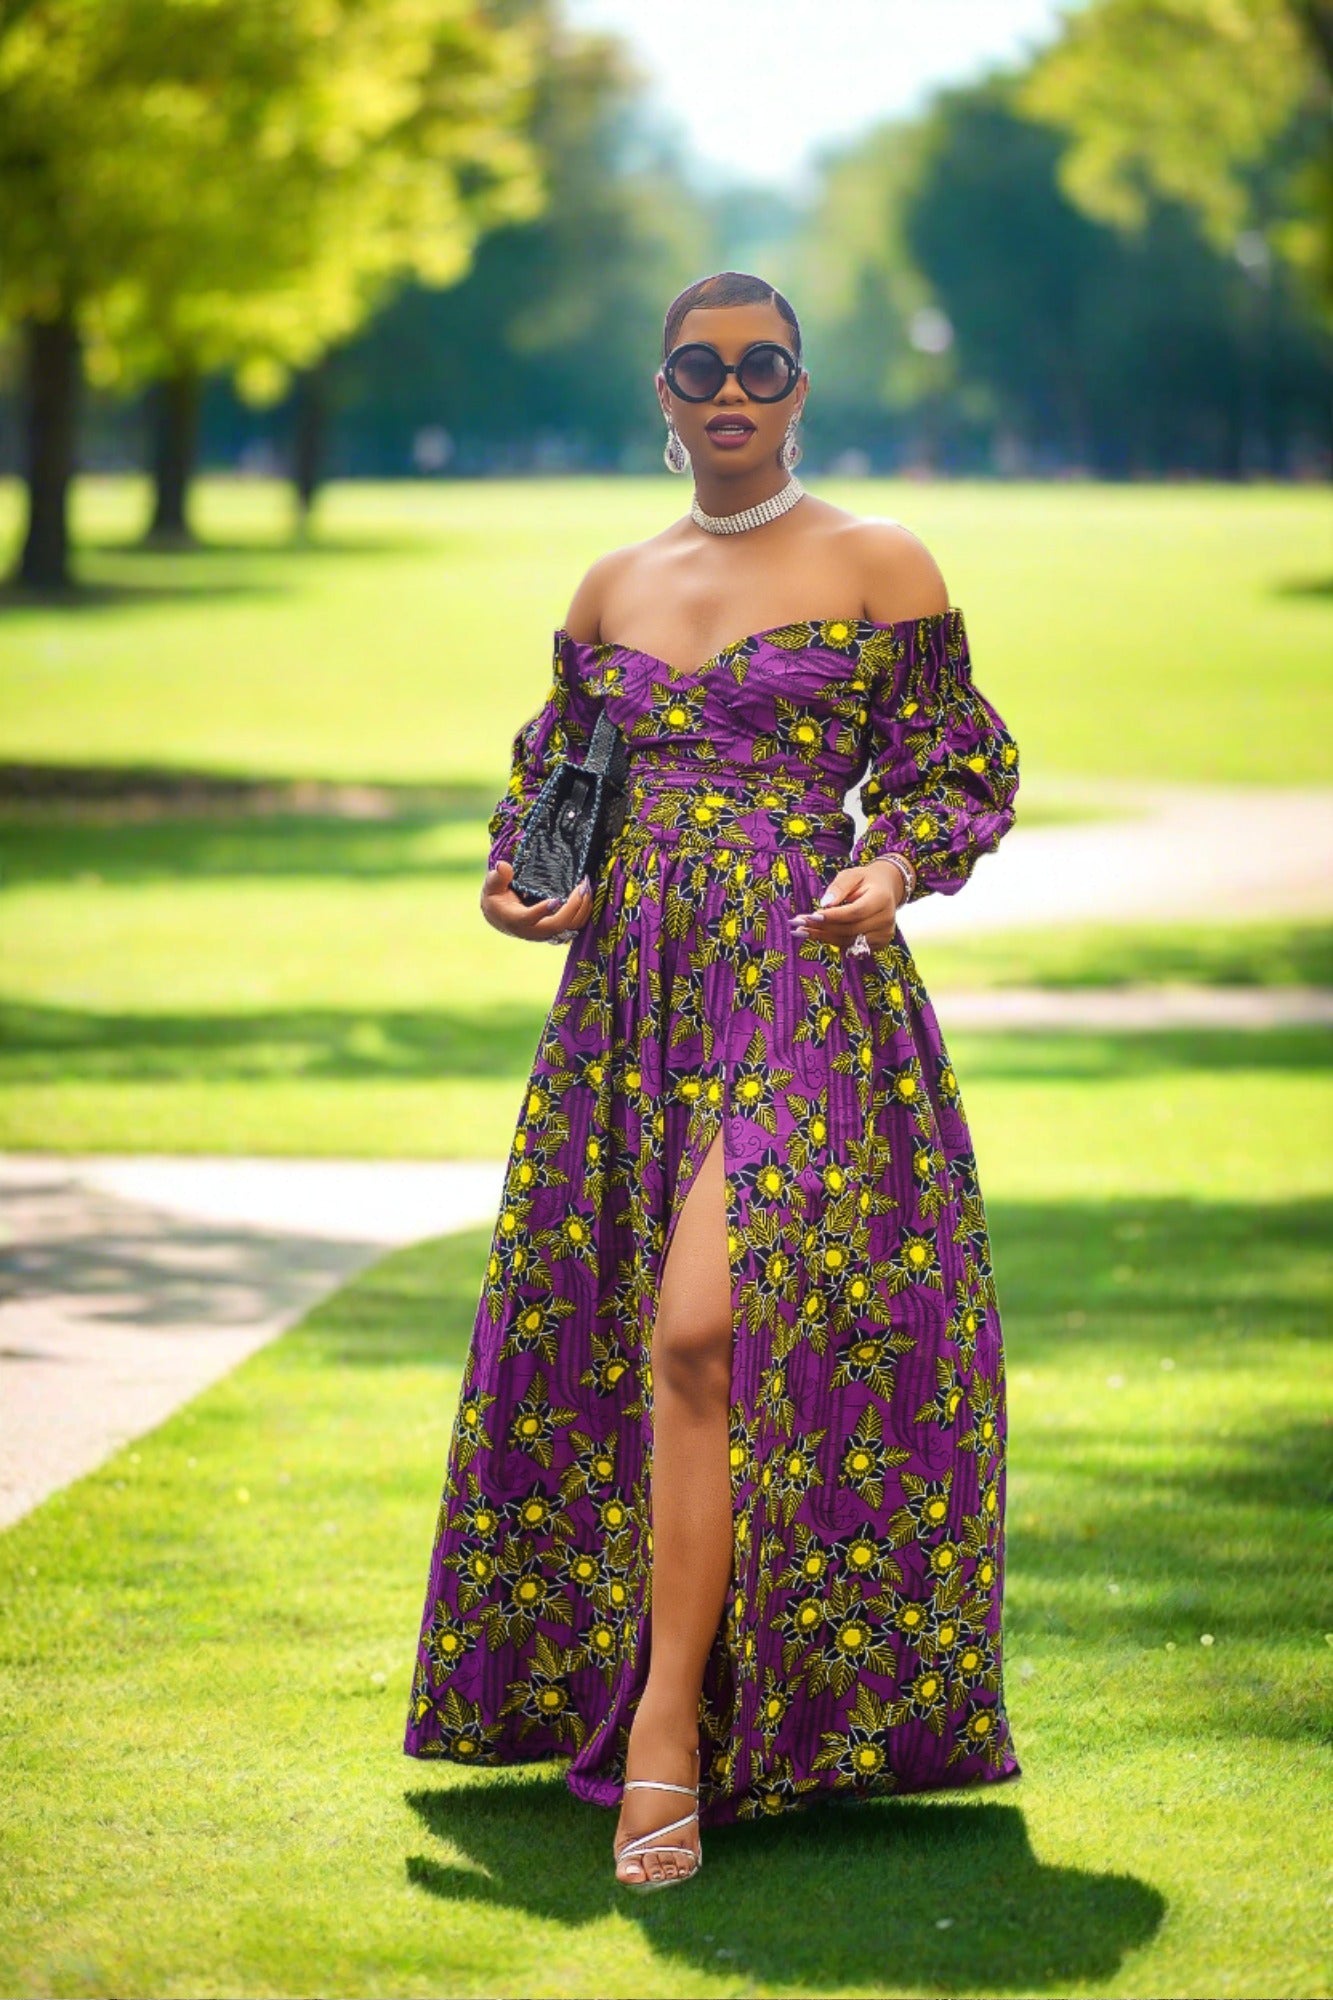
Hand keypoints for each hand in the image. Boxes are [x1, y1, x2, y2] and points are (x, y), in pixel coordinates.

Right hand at [481, 858, 594, 941]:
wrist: (500, 918)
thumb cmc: (496, 899)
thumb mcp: (492, 886)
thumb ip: (497, 877)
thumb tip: (502, 866)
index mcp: (515, 920)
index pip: (529, 918)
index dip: (542, 910)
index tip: (556, 900)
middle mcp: (532, 931)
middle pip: (557, 924)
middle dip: (573, 906)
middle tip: (582, 886)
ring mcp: (546, 934)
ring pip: (569, 927)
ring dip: (582, 908)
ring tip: (586, 886)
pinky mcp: (555, 932)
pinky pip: (574, 926)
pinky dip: (584, 912)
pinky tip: (587, 895)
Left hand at [788, 859, 903, 952]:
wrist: (886, 889)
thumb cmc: (865, 880)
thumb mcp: (851, 875)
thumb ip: (839, 887)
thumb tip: (825, 903)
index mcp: (881, 898)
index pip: (855, 912)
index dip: (833, 916)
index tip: (811, 916)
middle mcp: (886, 919)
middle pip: (850, 929)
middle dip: (823, 928)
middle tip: (799, 924)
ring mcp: (885, 934)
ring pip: (849, 941)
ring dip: (824, 937)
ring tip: (802, 930)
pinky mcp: (880, 944)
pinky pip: (852, 947)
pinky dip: (834, 942)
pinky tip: (817, 935)